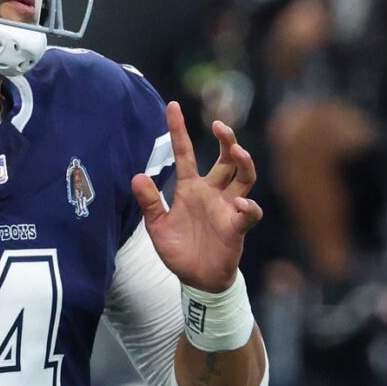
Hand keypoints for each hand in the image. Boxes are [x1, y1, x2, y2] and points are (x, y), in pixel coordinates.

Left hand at [134, 102, 261, 292]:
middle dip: (225, 139)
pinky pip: (249, 212)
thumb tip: (137, 176)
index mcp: (190, 188)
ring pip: (244, 176)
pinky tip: (241, 203)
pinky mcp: (238, 226)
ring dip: (243, 162)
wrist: (197, 280)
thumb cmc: (180, 251)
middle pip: (225, 158)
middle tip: (219, 126)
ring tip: (236, 152)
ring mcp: (228, 207)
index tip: (172, 105)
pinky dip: (248, 206)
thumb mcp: (158, 227)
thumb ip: (150, 203)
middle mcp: (213, 192)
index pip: (185, 153)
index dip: (178, 130)